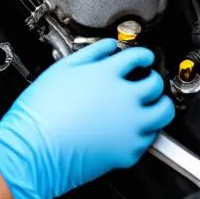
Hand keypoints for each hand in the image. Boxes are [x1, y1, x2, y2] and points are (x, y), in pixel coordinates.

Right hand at [0, 40, 174, 198]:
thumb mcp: (62, 68)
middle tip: (145, 79)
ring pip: (163, 112)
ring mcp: (131, 126)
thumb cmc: (42, 111)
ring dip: (160, 104)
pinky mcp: (130, 151)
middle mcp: (125, 98)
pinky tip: (132, 125)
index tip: (143, 59)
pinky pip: (150, 136)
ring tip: (151, 104)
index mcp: (108, 74)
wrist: (35, 149)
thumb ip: (91, 53)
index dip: (144, 55)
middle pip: (156, 83)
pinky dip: (146, 129)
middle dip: (152, 78)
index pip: (140, 57)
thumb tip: (108, 47)